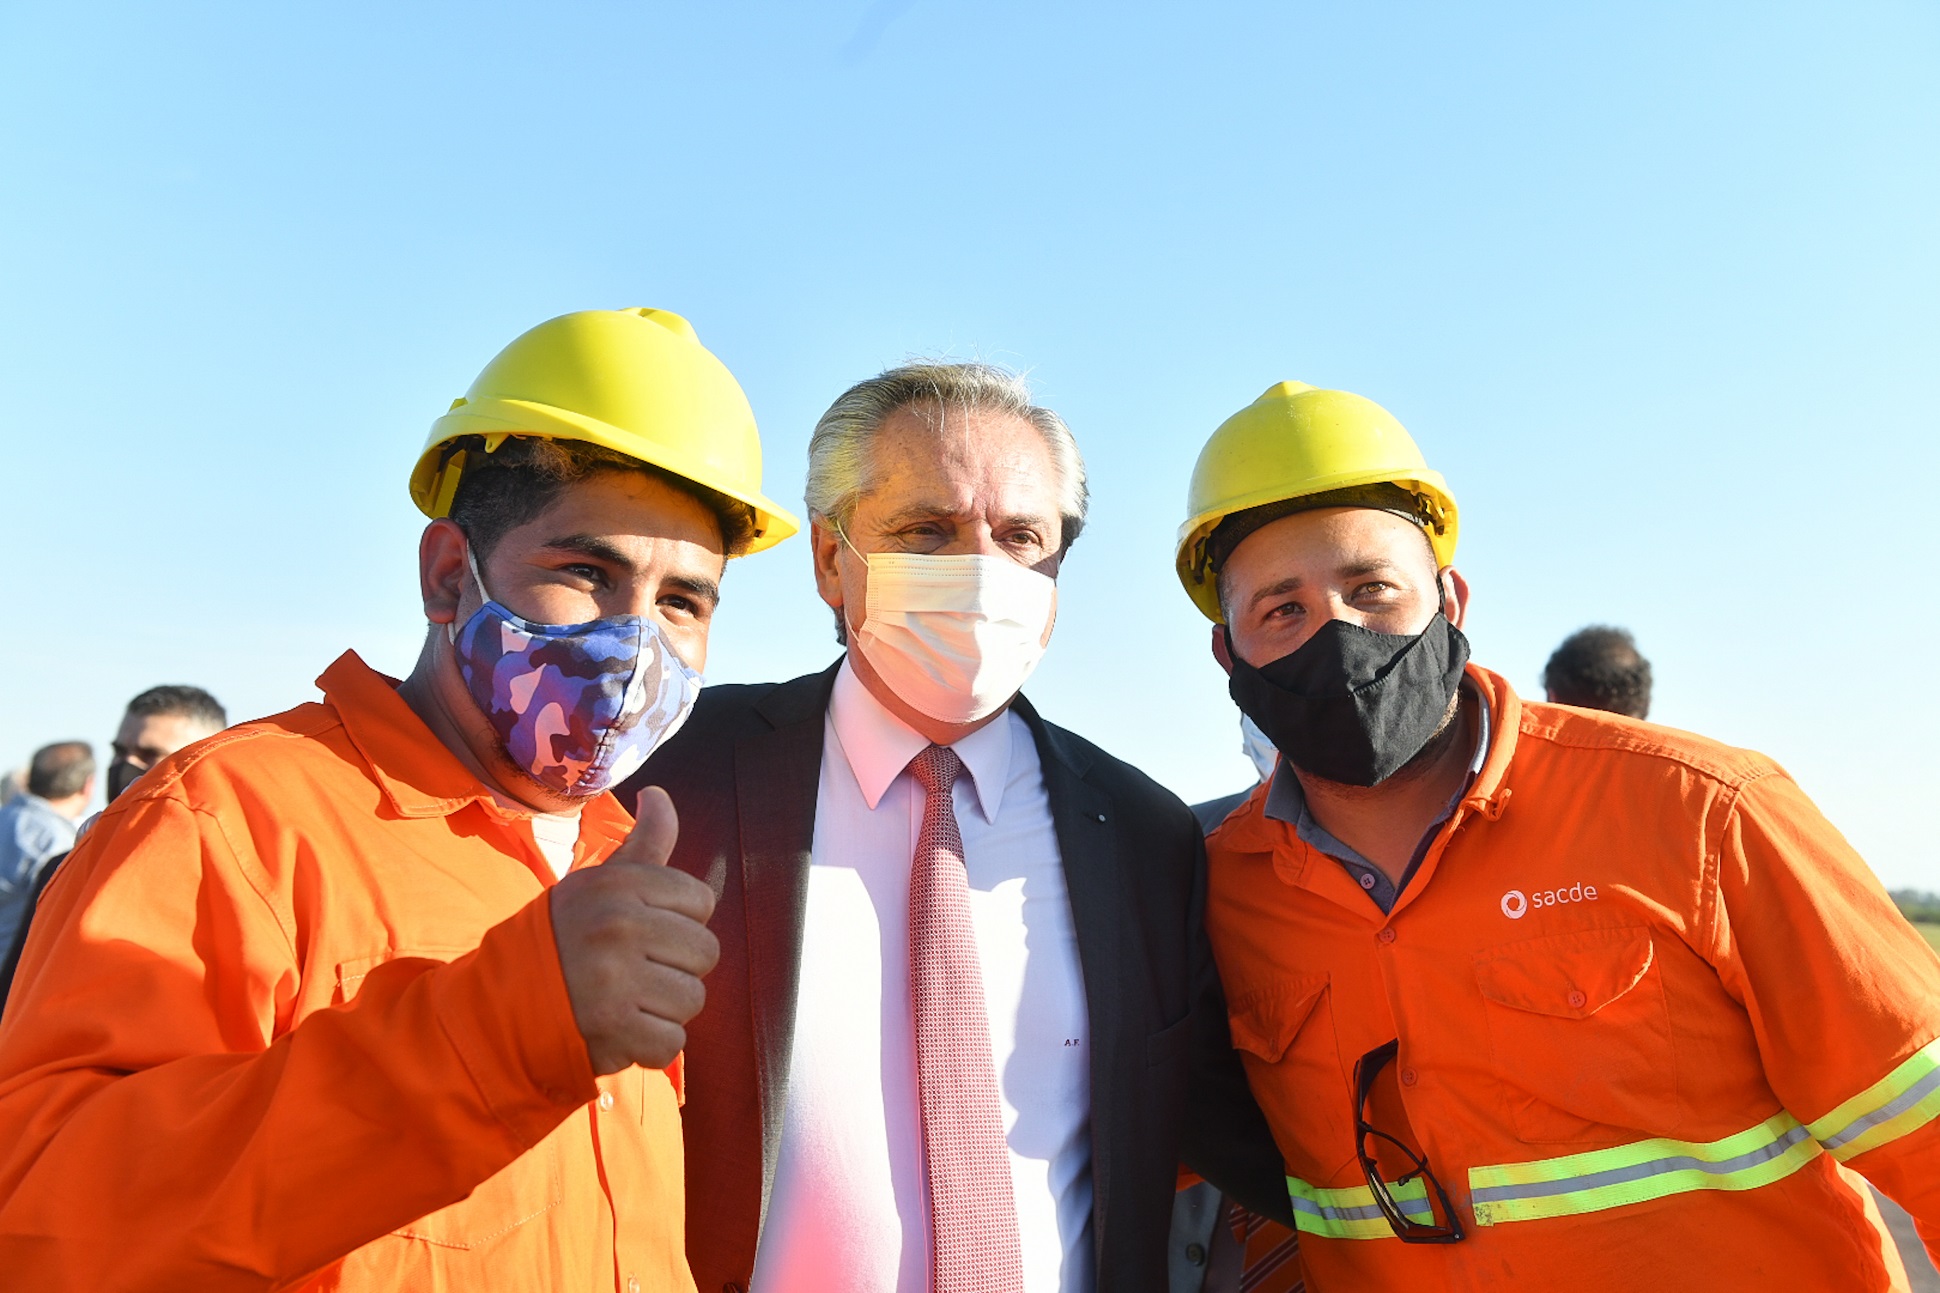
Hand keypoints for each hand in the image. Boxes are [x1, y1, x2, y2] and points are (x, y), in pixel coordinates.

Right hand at [550, 786, 718, 1074]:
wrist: (501, 1002)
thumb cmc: (565, 936)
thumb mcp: (598, 881)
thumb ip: (644, 842)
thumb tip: (658, 795)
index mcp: (620, 885)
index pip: (701, 901)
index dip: (679, 921)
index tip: (644, 932)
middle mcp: (619, 925)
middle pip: (705, 952)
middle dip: (676, 968)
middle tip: (636, 971)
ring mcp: (617, 979)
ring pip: (693, 999)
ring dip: (665, 1009)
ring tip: (628, 1000)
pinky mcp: (614, 1029)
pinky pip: (672, 1042)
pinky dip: (651, 1045)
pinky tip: (622, 1029)